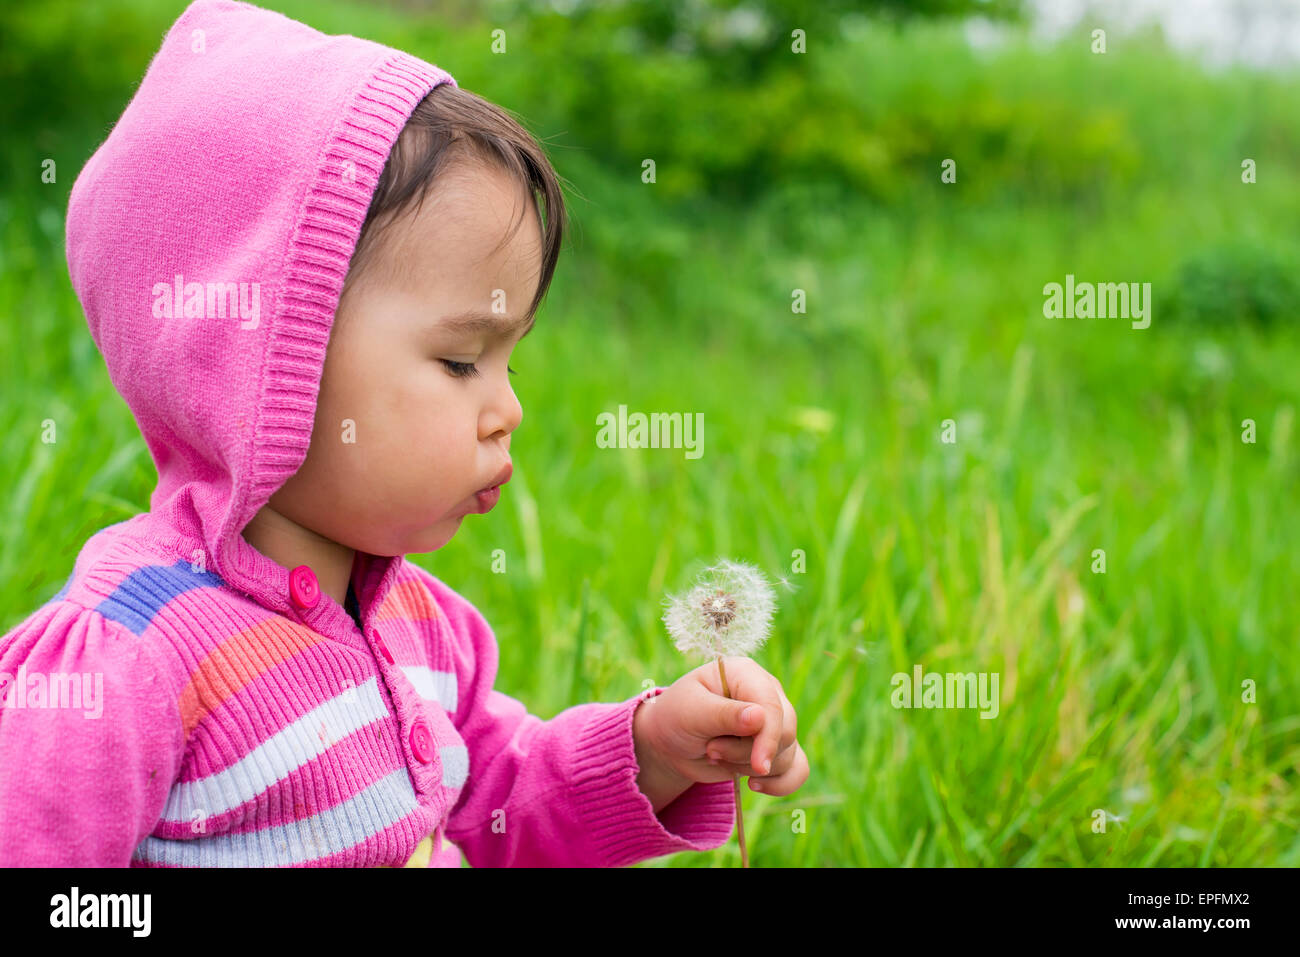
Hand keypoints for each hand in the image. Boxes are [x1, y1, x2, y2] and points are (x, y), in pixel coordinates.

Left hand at [635, 657, 808, 796]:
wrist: (670, 743)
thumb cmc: (676, 718)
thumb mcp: (691, 713)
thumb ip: (724, 714)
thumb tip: (760, 717)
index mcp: (746, 673)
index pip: (772, 706)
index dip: (768, 737)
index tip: (757, 765)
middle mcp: (767, 693)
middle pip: (784, 731)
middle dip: (747, 753)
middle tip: (711, 751)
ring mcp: (774, 721)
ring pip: (788, 754)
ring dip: (749, 767)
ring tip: (716, 755)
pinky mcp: (776, 748)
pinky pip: (797, 769)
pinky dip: (780, 784)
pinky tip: (754, 786)